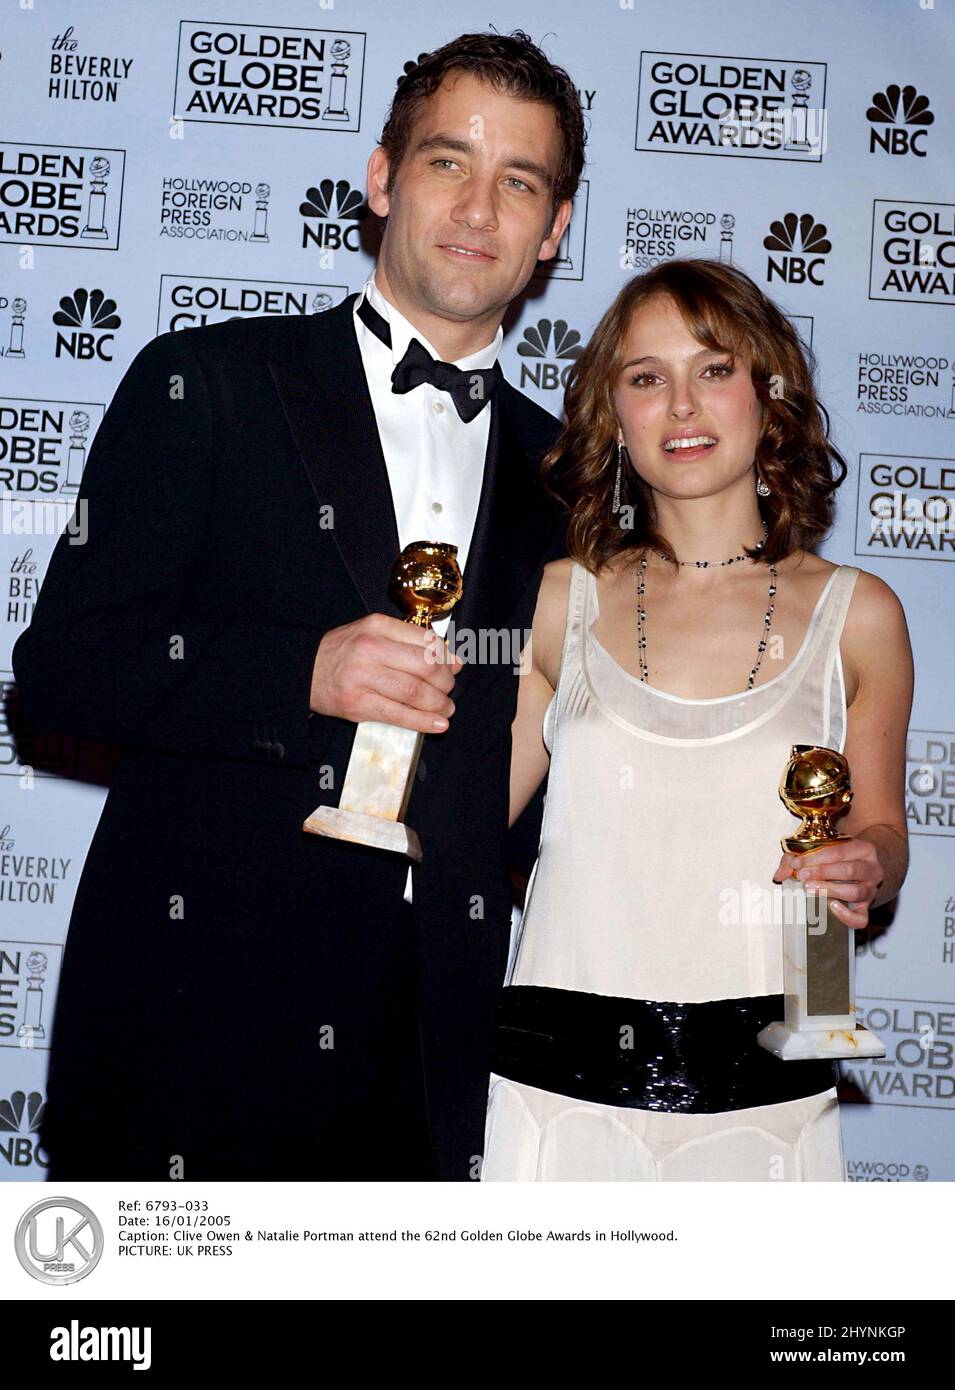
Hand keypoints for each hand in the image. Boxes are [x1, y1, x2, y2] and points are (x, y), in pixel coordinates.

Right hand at [309, 612, 462, 733]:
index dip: (447, 657)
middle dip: (446, 682)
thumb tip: (452, 660)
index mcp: (377, 626)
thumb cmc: (343, 652)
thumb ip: (410, 642)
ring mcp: (363, 677)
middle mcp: (371, 648)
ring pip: (416, 692)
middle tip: (448, 690)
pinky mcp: (357, 704)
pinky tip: (438, 724)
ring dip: (438, 704)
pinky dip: (423, 721)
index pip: (427, 641)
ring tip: (445, 709)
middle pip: (426, 667)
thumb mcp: (373, 634)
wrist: (303, 670)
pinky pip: (398, 715)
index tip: (454, 667)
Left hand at [771, 838, 884, 928]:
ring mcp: (871, 890)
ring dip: (830, 890)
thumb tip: (781, 874)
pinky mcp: (866, 909)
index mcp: (863, 849)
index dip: (816, 857)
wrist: (856, 870)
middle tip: (802, 876)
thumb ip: (798, 858)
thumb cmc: (836, 860)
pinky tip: (831, 907)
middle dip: (822, 872)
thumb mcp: (820, 852)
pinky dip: (846, 916)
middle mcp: (872, 869)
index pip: (840, 851)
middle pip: (849, 870)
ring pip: (856, 892)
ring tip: (810, 888)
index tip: (797, 863)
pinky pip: (861, 918)